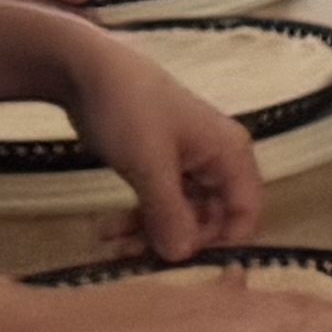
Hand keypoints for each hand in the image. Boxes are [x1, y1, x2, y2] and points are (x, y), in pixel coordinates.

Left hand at [61, 32, 264, 256]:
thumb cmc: (129, 110)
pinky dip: (139, 218)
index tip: (180, 262)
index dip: (220, 243)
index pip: (245, 213)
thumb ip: (169, 213)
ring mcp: (188, 163)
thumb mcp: (149, 164)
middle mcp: (218, 160)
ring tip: (111, 243)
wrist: (85, 69)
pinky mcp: (161, 165)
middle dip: (175, 241)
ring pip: (183, 214)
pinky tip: (108, 228)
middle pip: (212, 218)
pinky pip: (161, 202)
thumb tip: (182, 258)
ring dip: (151, 233)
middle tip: (131, 255)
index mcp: (230, 154)